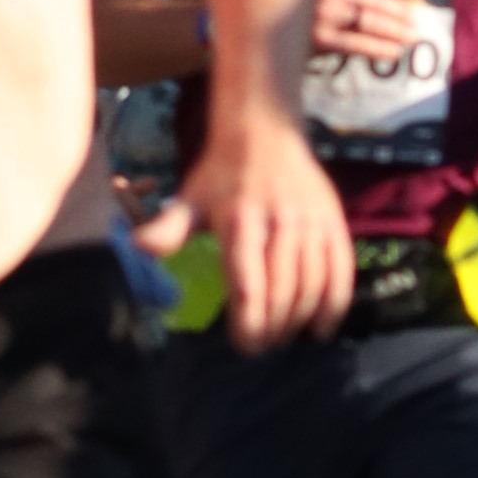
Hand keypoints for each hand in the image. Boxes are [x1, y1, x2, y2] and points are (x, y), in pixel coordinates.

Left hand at [184, 102, 353, 346]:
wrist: (265, 130)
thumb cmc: (221, 174)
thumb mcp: (190, 198)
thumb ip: (168, 228)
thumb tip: (136, 248)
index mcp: (241, 220)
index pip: (248, 282)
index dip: (248, 320)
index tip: (244, 344)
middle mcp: (280, 222)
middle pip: (282, 290)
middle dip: (272, 327)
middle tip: (260, 346)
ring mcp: (311, 222)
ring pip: (312, 284)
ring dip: (298, 320)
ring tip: (282, 338)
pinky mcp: (333, 221)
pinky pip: (341, 270)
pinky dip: (334, 304)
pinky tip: (321, 328)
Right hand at [308, 0, 430, 64]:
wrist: (259, 18)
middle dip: (400, 11)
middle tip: (418, 21)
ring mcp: (322, 13)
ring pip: (368, 21)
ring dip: (394, 31)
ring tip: (410, 39)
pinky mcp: (318, 38)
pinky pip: (355, 44)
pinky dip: (378, 49)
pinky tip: (393, 53)